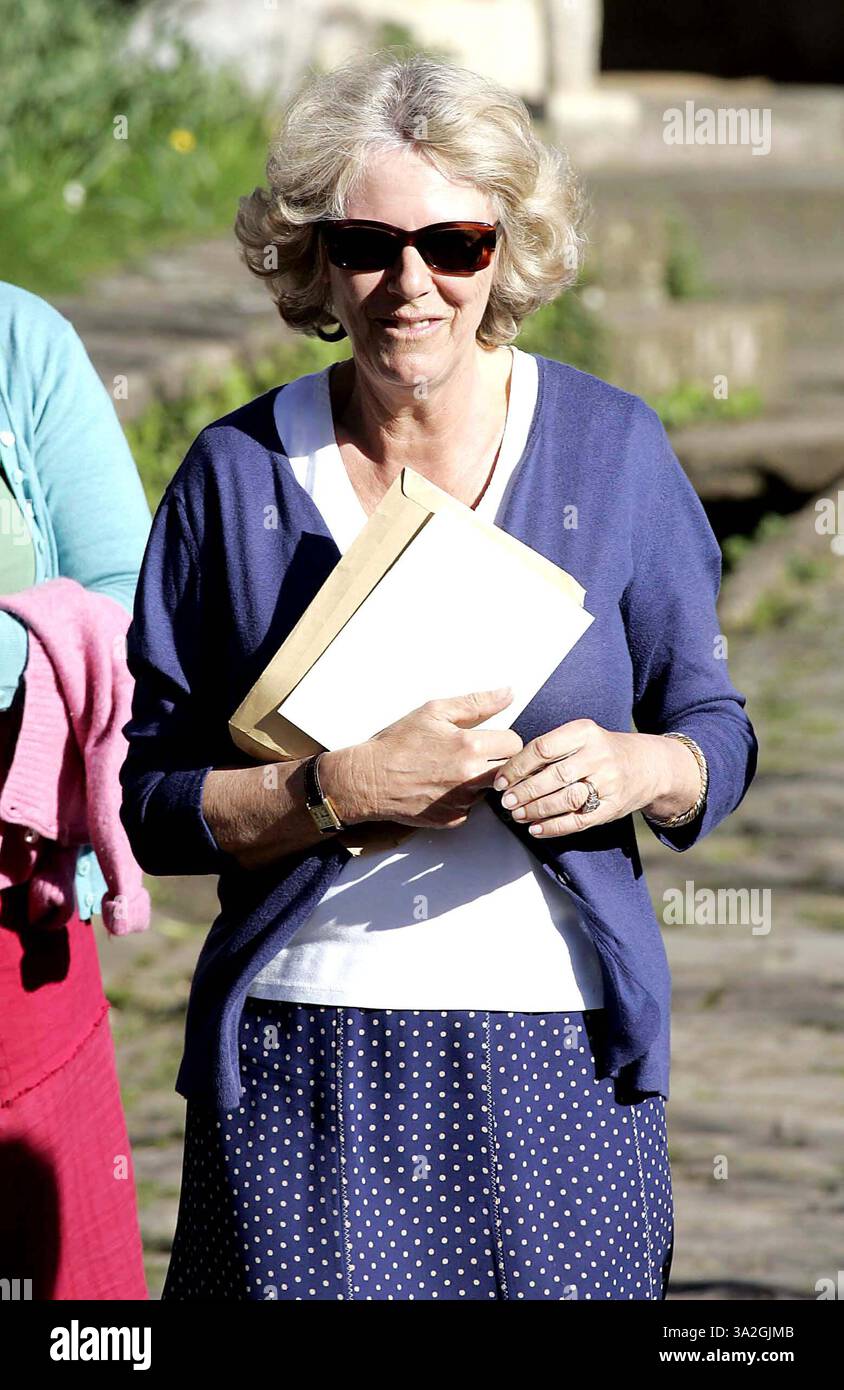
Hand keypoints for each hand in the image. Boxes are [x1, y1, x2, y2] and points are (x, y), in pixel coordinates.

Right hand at [322, 687, 522, 830]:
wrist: (369, 779)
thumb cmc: (397, 744)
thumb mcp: (435, 712)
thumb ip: (477, 703)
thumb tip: (507, 694)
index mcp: (469, 746)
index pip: (514, 743)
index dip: (505, 739)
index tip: (492, 739)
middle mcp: (470, 777)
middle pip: (509, 770)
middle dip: (498, 761)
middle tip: (477, 754)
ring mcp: (462, 802)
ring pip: (489, 789)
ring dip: (479, 780)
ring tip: (452, 769)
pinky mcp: (453, 819)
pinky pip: (471, 807)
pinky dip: (462, 798)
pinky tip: (442, 786)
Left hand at [491, 719, 677, 838]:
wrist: (647, 765)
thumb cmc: (602, 750)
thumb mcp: (581, 737)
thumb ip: (551, 749)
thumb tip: (509, 772)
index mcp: (585, 732)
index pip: (543, 748)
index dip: (517, 766)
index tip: (501, 779)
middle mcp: (598, 756)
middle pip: (553, 776)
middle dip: (524, 791)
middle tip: (506, 801)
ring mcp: (608, 782)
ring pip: (565, 800)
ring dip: (537, 810)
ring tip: (518, 815)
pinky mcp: (612, 807)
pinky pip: (579, 820)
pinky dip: (554, 827)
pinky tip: (536, 829)